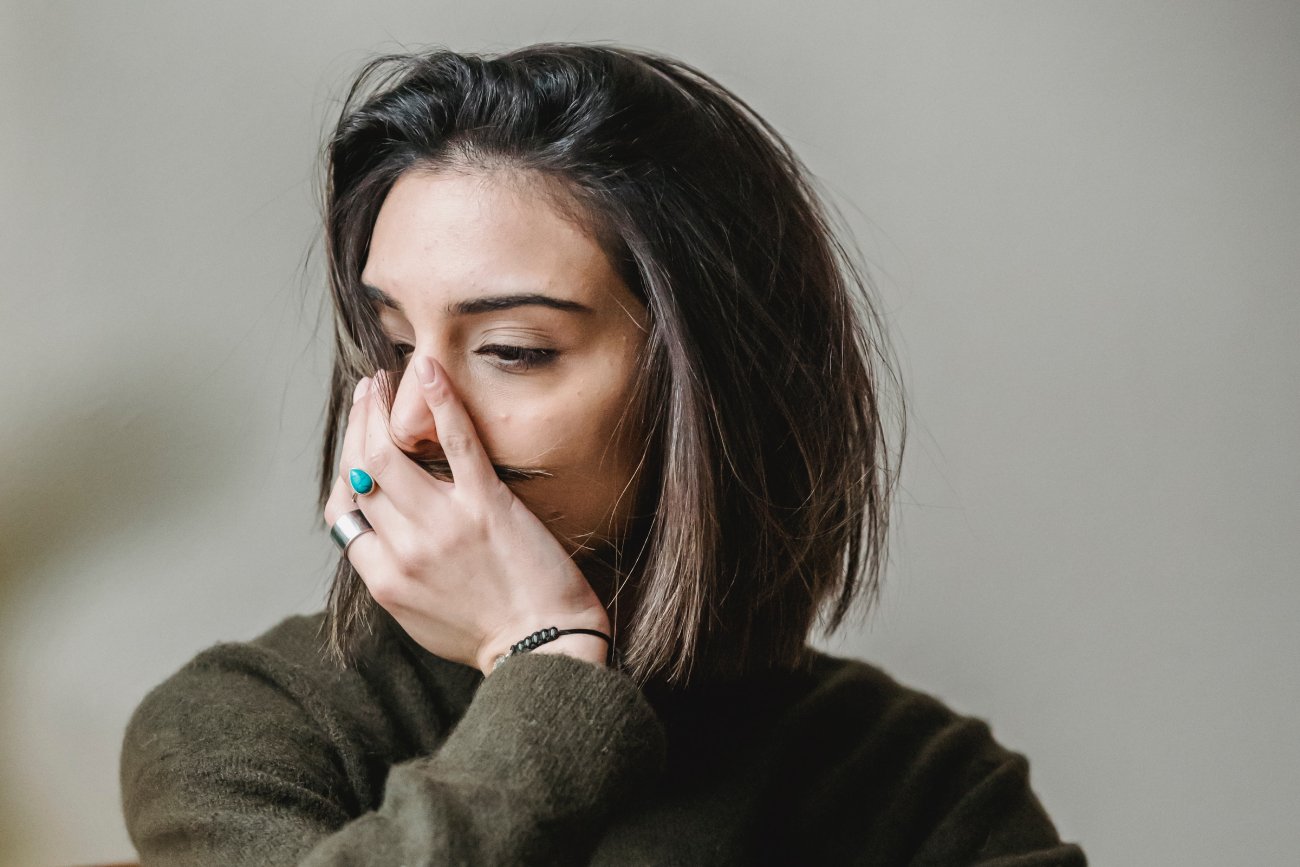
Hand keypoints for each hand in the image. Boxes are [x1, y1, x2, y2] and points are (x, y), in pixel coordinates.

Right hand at [323, 356, 610, 674]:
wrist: (545, 646)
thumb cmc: (490, 635)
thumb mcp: (419, 619)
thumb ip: (393, 576)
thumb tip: (378, 538)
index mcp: (383, 578)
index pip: (344, 510)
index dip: (346, 470)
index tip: (358, 445)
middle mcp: (404, 549)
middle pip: (361, 471)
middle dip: (358, 423)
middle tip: (366, 393)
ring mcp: (444, 524)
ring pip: (390, 451)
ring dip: (381, 407)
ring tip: (385, 382)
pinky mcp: (487, 505)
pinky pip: (455, 441)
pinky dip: (438, 401)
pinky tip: (429, 371)